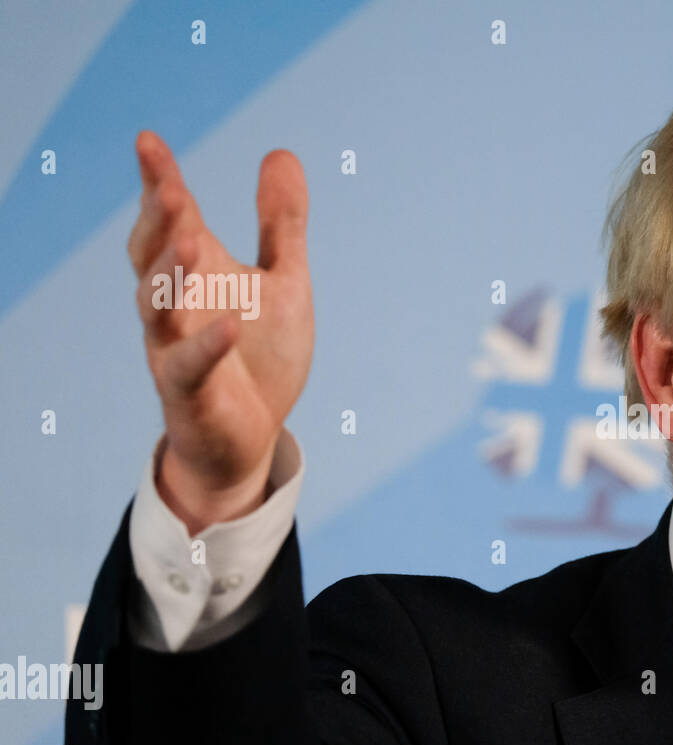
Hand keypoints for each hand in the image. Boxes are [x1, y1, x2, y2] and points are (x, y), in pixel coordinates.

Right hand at [128, 130, 313, 534]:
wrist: (252, 435)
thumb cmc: (260, 355)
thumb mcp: (283, 281)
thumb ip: (281, 224)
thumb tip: (280, 153)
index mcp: (197, 273)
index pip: (171, 219)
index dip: (157, 181)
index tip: (148, 141)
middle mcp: (177, 305)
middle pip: (152, 255)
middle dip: (159, 223)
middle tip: (172, 190)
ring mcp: (175, 347)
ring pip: (157, 306)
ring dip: (169, 274)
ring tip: (190, 241)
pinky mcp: (188, 391)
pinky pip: (188, 366)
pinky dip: (207, 344)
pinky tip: (230, 323)